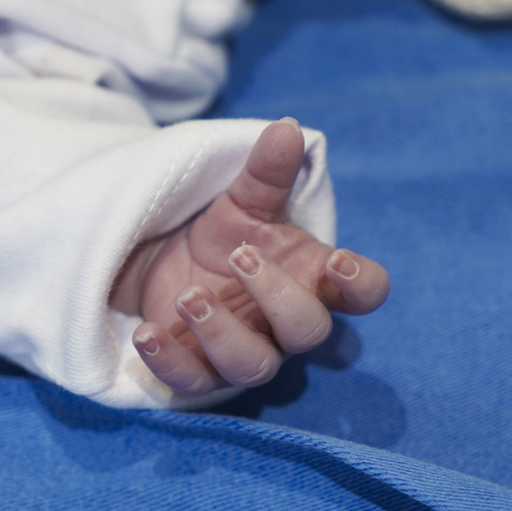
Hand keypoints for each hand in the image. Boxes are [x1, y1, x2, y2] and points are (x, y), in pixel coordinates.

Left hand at [110, 118, 389, 395]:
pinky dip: (169, 361)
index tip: (336, 260)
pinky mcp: (199, 373)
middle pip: (309, 331)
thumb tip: (286, 128)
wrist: (162, 263)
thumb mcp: (241, 201)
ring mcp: (246, 352)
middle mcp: (284, 324)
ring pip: (253, 366)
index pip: (364, 293)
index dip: (361, 283)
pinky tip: (146, 333)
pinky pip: (191, 382)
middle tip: (240, 256)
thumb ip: (266, 172)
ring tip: (188, 296)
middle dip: (277, 297)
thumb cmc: (221, 238)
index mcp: (312, 279)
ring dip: (221, 333)